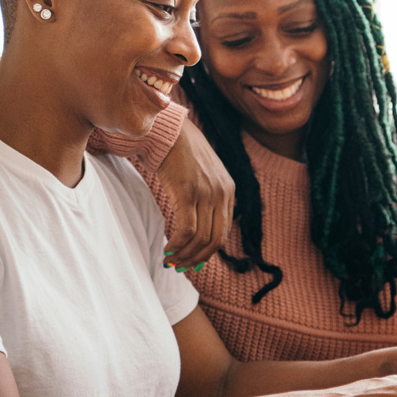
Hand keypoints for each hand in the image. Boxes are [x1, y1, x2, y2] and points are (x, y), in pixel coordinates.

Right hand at [158, 118, 234, 268]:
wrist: (168, 130)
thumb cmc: (180, 154)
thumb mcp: (202, 176)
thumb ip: (206, 198)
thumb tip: (196, 229)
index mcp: (228, 191)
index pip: (223, 232)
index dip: (207, 252)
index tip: (192, 261)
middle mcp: (221, 193)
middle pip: (215, 240)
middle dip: (197, 259)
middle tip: (180, 266)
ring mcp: (206, 192)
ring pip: (201, 238)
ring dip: (185, 255)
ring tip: (171, 260)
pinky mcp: (188, 192)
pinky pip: (187, 229)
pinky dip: (177, 244)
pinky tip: (167, 248)